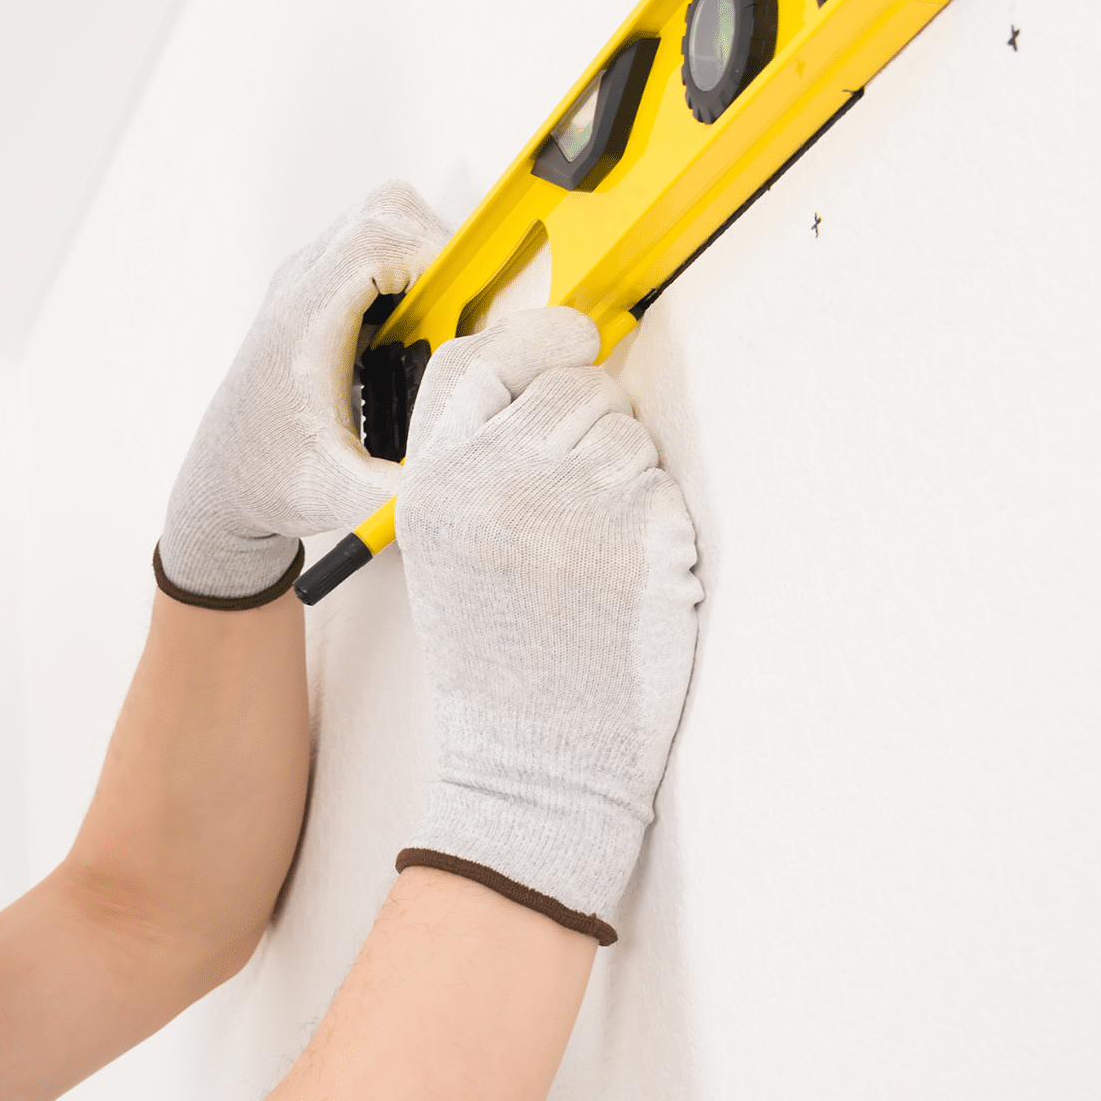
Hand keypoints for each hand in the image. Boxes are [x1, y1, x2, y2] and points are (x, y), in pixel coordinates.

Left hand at [157, 183, 448, 601]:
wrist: (225, 484)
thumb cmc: (276, 481)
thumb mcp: (348, 495)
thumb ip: (411, 485)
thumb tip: (478, 463)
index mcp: (306, 323)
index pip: (376, 240)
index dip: (436, 256)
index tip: (470, 303)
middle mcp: (300, 288)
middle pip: (382, 212)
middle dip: (438, 250)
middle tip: (460, 311)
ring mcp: (304, 283)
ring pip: (379, 220)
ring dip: (422, 259)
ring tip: (438, 323)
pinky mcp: (314, 291)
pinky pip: (371, 248)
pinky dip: (406, 273)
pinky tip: (412, 331)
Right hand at [394, 307, 702, 940]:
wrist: (536, 762)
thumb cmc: (494, 659)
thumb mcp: (444, 545)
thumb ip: (475, 458)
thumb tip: (549, 371)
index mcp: (436, 481)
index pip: (481, 359)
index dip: (534, 340)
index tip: (571, 338)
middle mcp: (498, 479)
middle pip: (569, 382)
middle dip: (591, 419)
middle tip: (581, 492)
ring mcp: (576, 504)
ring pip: (627, 429)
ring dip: (627, 472)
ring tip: (593, 547)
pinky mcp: (645, 535)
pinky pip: (664, 483)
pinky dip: (656, 521)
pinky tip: (623, 576)